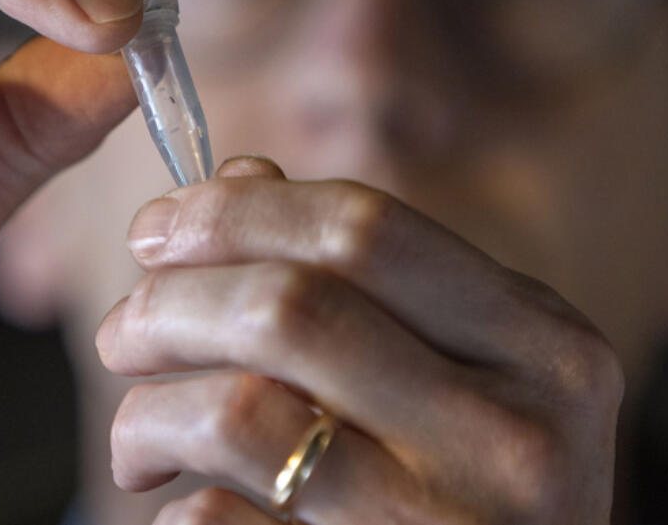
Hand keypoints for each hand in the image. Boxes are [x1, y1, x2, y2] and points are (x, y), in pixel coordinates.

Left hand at [97, 158, 623, 522]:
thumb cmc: (477, 488)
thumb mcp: (467, 374)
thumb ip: (365, 275)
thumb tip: (240, 177)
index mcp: (543, 346)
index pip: (362, 227)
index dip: (233, 213)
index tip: (155, 230)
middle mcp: (516, 436)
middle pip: (287, 307)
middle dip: (167, 305)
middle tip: (124, 334)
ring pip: (237, 414)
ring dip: (148, 414)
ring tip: (139, 439)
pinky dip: (178, 512)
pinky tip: (190, 513)